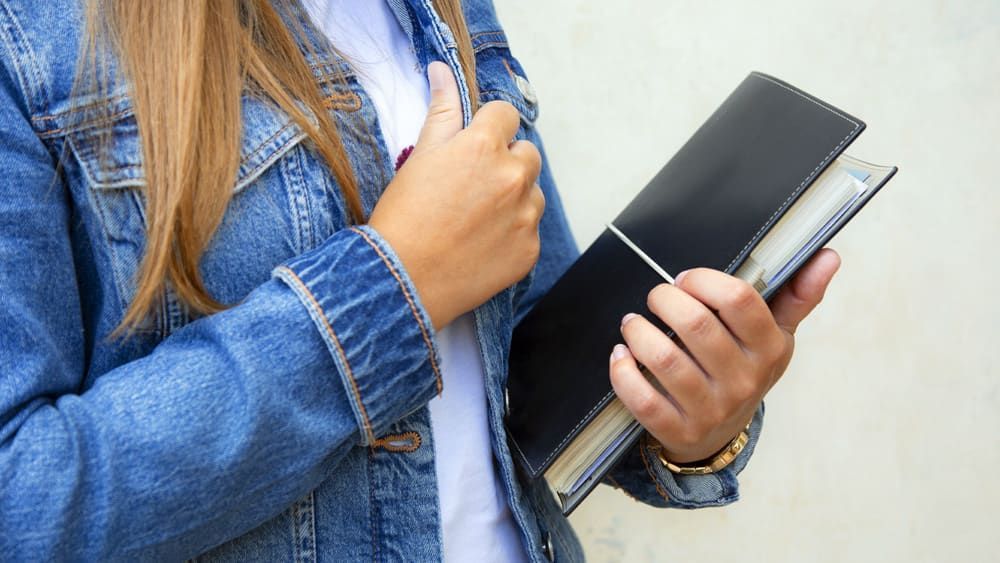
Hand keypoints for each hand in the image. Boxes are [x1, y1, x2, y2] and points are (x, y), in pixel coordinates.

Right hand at [368, 62, 543, 329]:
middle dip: (506, 162)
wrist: (403, 280)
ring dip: (513, 198)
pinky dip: (512, 232)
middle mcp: (513, 176)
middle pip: (526, 153)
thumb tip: (442, 71)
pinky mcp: (529, 249)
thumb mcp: (419, 156)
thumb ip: (441, 111)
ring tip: (475, 218)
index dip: (489, 128)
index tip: (474, 145)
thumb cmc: (404, 216)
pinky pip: (529, 229)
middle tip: (471, 186)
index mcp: (484, 146)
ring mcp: (526, 215)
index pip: (506, 115)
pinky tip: (481, 243)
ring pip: (532, 192)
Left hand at [609, 249, 841, 462]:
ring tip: (632, 323)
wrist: (720, 434)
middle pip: (696, 325)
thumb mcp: (775, 335)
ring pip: (664, 358)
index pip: (738, 299)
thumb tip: (829, 255)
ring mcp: (711, 410)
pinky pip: (642, 399)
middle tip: (655, 297)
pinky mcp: (679, 431)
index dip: (702, 280)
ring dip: (638, 332)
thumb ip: (798, 295)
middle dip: (664, 300)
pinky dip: (623, 372)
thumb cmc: (744, 368)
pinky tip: (621, 354)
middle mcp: (744, 381)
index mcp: (770, 348)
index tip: (684, 279)